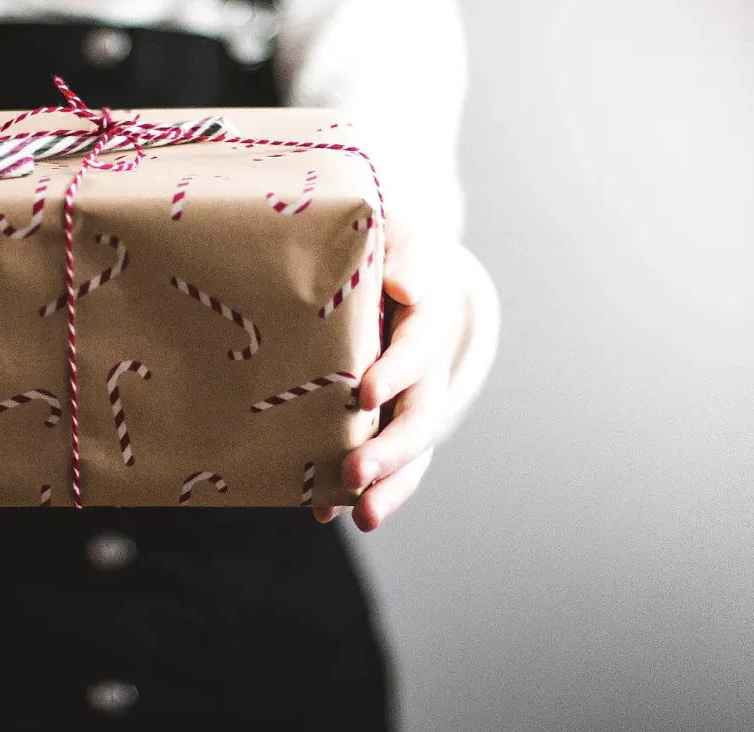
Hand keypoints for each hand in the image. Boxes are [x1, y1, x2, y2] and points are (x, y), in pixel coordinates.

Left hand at [315, 235, 463, 531]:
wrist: (389, 270)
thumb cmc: (383, 247)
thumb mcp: (396, 235)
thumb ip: (403, 253)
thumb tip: (405, 285)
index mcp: (429, 318)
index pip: (418, 347)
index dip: (397, 370)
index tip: (365, 392)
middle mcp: (427, 368)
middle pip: (419, 416)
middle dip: (390, 450)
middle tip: (354, 474)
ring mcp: (410, 400)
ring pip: (410, 452)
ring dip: (388, 487)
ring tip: (362, 518)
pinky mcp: (387, 420)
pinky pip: (383, 463)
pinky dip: (359, 491)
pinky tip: (324, 513)